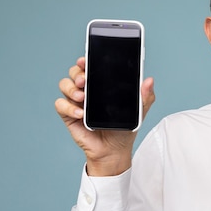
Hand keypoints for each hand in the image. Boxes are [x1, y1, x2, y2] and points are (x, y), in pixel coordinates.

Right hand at [55, 57, 155, 174]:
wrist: (114, 150)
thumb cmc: (123, 128)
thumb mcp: (138, 111)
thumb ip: (144, 96)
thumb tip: (150, 81)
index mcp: (102, 85)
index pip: (91, 67)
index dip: (86, 60)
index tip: (86, 59)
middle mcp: (87, 90)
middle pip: (75, 72)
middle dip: (77, 73)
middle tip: (84, 80)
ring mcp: (76, 102)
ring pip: (65, 84)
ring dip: (71, 88)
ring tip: (82, 97)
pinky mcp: (69, 115)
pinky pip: (61, 105)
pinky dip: (68, 107)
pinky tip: (80, 114)